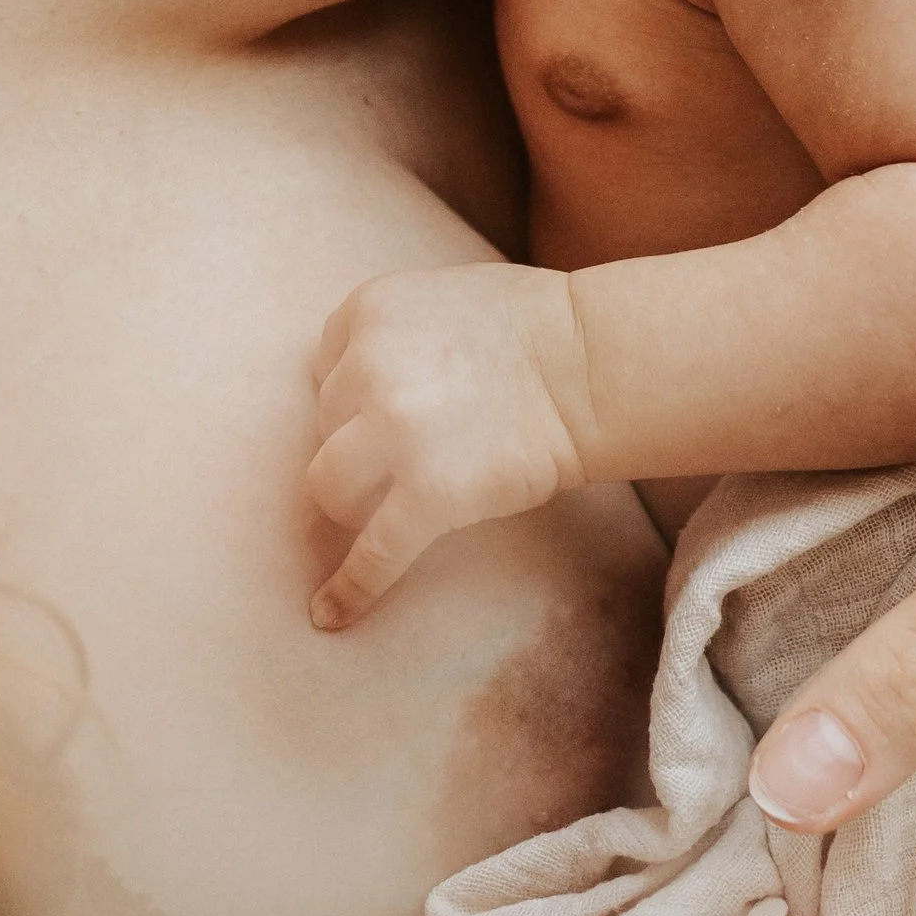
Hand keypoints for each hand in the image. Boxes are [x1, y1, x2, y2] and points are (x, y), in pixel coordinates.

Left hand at [306, 261, 595, 628]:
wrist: (591, 365)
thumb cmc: (530, 330)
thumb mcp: (437, 299)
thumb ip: (388, 335)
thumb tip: (347, 389)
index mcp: (369, 312)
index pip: (325, 371)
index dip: (354, 396)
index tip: (388, 409)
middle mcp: (368, 366)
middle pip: (324, 427)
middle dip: (361, 443)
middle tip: (419, 447)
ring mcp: (396, 432)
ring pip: (327, 486)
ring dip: (353, 500)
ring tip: (394, 503)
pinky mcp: (429, 493)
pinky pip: (372, 552)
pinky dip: (349, 587)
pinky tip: (330, 615)